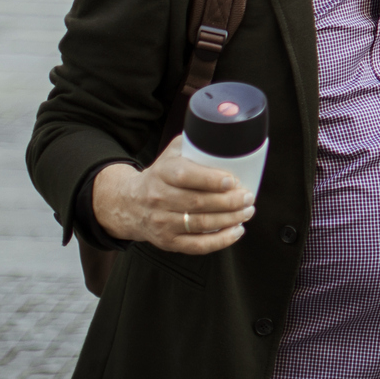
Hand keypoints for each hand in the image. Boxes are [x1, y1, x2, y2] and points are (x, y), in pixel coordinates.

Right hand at [91, 136, 254, 252]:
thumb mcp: (172, 153)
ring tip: (247, 211)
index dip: (210, 180)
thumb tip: (226, 132)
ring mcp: (162, 222)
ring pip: (201, 224)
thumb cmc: (162, 175)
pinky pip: (197, 245)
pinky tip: (236, 231)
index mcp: (162, 173)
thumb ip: (195, 142)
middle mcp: (159, 198)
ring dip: (230, 219)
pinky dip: (220, 241)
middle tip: (248, 197)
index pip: (185, 176)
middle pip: (198, 202)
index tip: (231, 180)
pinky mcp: (167, 241)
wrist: (131, 203)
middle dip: (229, 201)